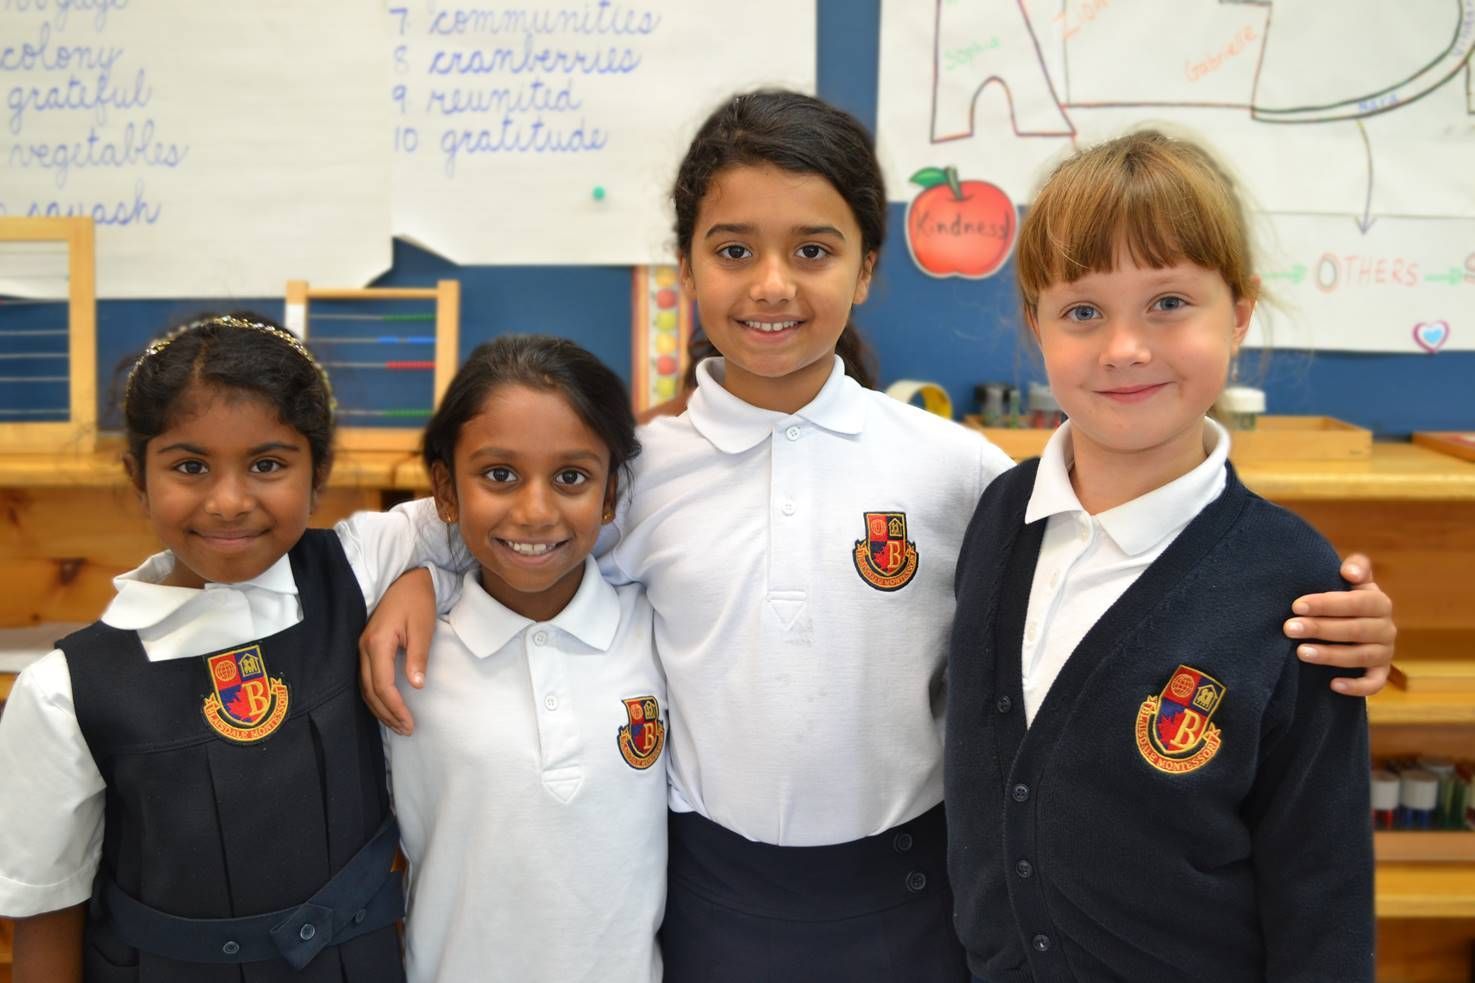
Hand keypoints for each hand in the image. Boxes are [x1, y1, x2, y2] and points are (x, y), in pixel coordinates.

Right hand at [358, 568, 436, 734]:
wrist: (407, 579)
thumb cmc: (417, 600)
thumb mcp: (423, 628)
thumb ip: (418, 657)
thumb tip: (415, 686)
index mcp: (377, 643)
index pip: (383, 685)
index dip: (395, 708)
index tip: (410, 723)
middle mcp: (364, 648)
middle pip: (370, 690)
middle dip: (387, 714)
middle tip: (406, 730)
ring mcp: (362, 647)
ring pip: (365, 687)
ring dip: (380, 708)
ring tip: (398, 724)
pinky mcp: (366, 647)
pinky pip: (366, 678)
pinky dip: (376, 696)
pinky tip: (387, 705)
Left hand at [1286, 553, 1395, 696]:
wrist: (1354, 621)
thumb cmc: (1345, 599)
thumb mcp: (1352, 581)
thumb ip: (1356, 567)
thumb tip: (1350, 572)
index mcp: (1379, 602)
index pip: (1356, 602)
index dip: (1327, 604)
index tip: (1296, 605)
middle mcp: (1386, 628)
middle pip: (1354, 630)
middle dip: (1320, 629)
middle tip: (1289, 628)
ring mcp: (1384, 652)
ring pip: (1360, 656)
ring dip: (1330, 655)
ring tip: (1301, 652)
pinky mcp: (1380, 672)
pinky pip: (1374, 683)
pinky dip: (1357, 687)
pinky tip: (1333, 684)